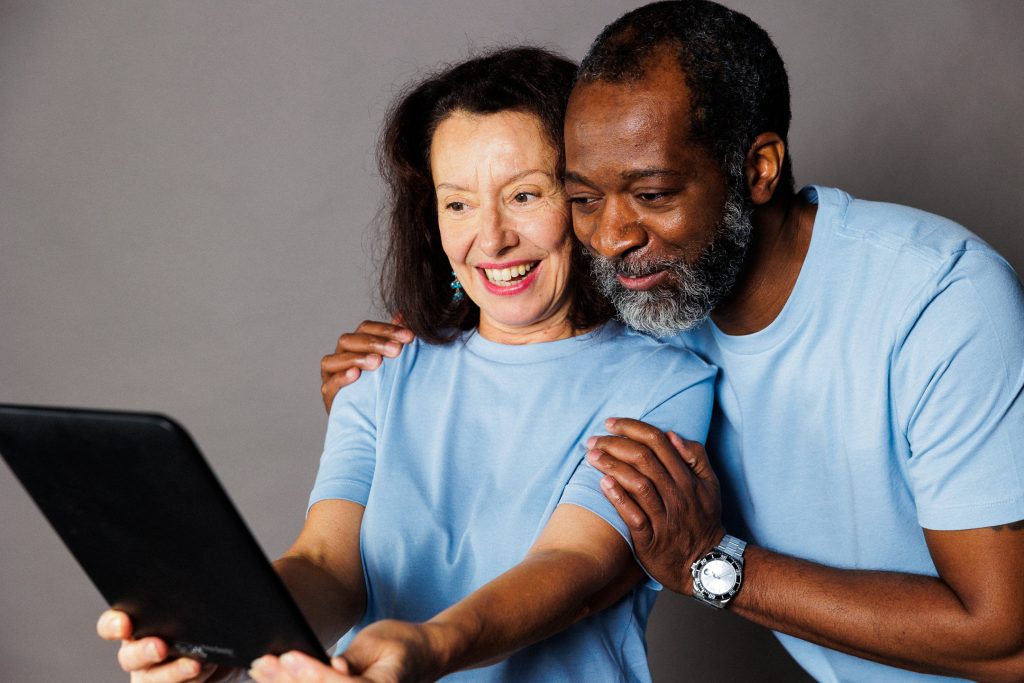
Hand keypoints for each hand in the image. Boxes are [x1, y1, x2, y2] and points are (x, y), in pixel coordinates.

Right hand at [96, 609, 227, 681]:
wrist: (229, 652)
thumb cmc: (209, 623)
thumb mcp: (201, 606)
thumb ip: (192, 601)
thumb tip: (201, 593)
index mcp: (139, 624)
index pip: (112, 624)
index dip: (113, 625)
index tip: (124, 624)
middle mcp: (139, 653)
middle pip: (130, 657)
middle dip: (144, 652)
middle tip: (161, 647)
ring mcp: (153, 677)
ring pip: (154, 679)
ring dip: (174, 672)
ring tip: (196, 664)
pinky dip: (193, 680)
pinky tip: (208, 668)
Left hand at [250, 621, 440, 682]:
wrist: (422, 657)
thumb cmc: (401, 643)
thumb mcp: (380, 641)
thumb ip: (356, 658)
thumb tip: (334, 667)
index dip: (313, 672)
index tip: (289, 657)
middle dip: (289, 682)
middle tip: (262, 663)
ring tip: (261, 671)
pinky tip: (276, 680)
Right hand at [320, 317, 413, 412]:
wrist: (367, 420)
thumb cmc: (381, 385)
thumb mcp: (391, 363)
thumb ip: (394, 339)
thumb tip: (405, 314)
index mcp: (355, 344)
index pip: (366, 329)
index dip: (387, 330)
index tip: (409, 336)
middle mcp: (340, 355)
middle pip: (350, 340)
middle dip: (374, 343)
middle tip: (397, 350)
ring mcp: (330, 374)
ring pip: (335, 359)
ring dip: (357, 358)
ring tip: (377, 362)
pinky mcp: (328, 394)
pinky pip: (330, 384)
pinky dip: (342, 378)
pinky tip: (356, 375)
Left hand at [586, 418, 724, 594]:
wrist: (705, 564)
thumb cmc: (703, 520)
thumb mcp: (710, 486)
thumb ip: (696, 457)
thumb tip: (672, 435)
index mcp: (688, 478)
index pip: (658, 442)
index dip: (632, 428)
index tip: (611, 423)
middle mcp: (677, 494)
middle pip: (644, 458)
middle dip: (615, 443)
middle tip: (594, 439)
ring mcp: (664, 516)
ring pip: (637, 483)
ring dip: (612, 466)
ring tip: (592, 456)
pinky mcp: (651, 539)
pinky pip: (634, 515)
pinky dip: (618, 498)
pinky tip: (603, 483)